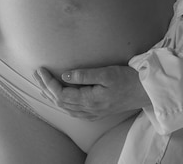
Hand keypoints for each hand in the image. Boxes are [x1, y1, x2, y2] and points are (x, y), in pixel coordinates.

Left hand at [33, 64, 150, 119]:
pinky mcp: (97, 112)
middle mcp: (89, 110)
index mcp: (90, 100)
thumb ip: (85, 74)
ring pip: (66, 108)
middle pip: (60, 102)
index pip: (61, 94)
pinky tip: (60, 98)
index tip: (40, 70)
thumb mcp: (107, 73)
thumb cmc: (128, 79)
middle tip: (36, 74)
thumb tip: (65, 75)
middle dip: (46, 88)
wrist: (145, 92)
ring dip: (53, 96)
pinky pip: (74, 111)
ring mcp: (93, 113)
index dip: (48, 82)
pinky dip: (63, 103)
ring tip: (43, 85)